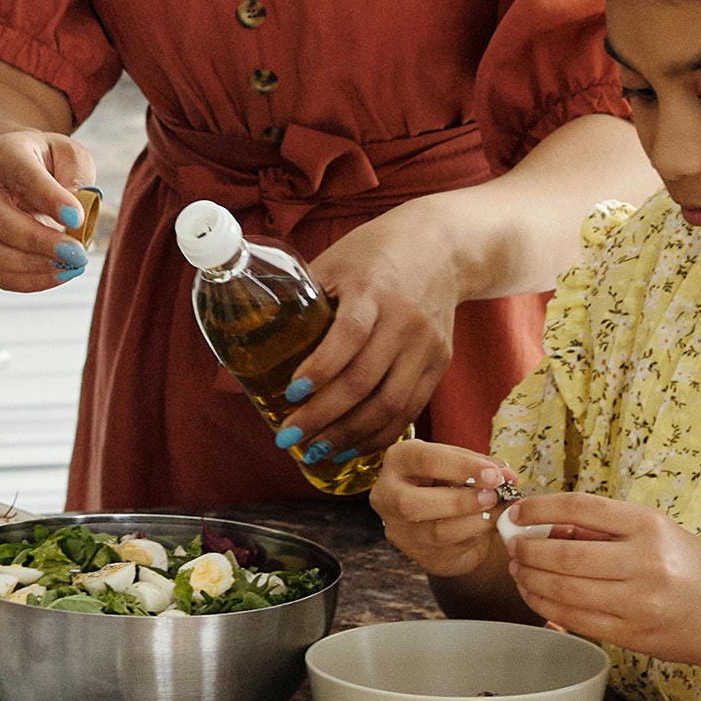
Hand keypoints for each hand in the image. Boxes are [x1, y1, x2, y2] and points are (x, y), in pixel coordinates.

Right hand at [0, 128, 101, 294]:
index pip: (22, 176)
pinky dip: (30, 281)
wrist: (16, 171)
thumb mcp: (71, 158)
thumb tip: (74, 221)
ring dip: (31, 265)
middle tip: (76, 253)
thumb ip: (76, 181)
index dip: (49, 199)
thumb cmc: (50, 163)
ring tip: (70, 265)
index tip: (78, 217)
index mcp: (3, 153)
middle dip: (37, 241)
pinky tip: (59, 273)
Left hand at [278, 201, 470, 458]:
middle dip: (324, 416)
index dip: (319, 369)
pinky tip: (353, 447)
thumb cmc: (378, 251)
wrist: (444, 248)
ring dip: (351, 435)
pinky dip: (381, 434)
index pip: (348, 335)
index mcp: (373, 289)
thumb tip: (257, 337)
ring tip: (318, 453)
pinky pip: (411, 408)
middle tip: (289, 436)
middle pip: (365, 380)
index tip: (291, 392)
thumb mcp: (337, 261)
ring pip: (391, 404)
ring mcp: (426, 345)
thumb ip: (306, 297)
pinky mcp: (440, 362)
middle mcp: (405, 320)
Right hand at [371, 436, 507, 579]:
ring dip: (474, 522)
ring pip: (435, 532)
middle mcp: (388, 496)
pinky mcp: (419, 555)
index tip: (495, 474)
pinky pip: (451, 549)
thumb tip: (507, 476)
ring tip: (499, 511)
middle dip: (459, 501)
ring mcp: (399, 530)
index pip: (425, 461)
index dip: (462, 467)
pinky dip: (477, 536)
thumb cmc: (447, 478)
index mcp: (398, 461)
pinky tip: (492, 525)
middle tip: (493, 496)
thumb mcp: (459, 462)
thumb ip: (482, 465)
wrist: (439, 511)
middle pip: (413, 504)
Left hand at [500, 493, 700, 675]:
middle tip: (513, 547)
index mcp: (649, 526)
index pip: (580, 508)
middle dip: (528, 550)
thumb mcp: (656, 531)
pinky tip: (535, 595)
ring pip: (565, 590)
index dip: (540, 508)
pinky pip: (576, 619)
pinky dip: (547, 606)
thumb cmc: (690, 567)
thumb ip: (605, 529)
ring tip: (518, 571)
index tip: (518, 513)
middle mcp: (644, 562)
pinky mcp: (631, 634)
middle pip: (565, 555)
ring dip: (531, 580)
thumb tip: (546, 526)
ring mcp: (638, 602)